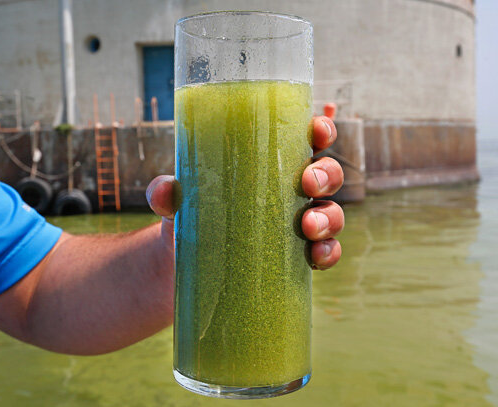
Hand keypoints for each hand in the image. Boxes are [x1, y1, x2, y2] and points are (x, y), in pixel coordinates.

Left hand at [146, 116, 343, 269]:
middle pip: (327, 174)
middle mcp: (291, 191)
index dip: (322, 130)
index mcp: (270, 163)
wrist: (185, 262)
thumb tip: (165, 191)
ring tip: (308, 227)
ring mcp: (298, 224)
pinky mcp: (297, 256)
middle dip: (326, 175)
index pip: (306, 139)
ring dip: (330, 217)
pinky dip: (329, 252)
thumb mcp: (178, 200)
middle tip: (307, 184)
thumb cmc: (190, 214)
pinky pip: (327, 251)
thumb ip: (166, 192)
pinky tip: (316, 256)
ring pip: (332, 213)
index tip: (316, 132)